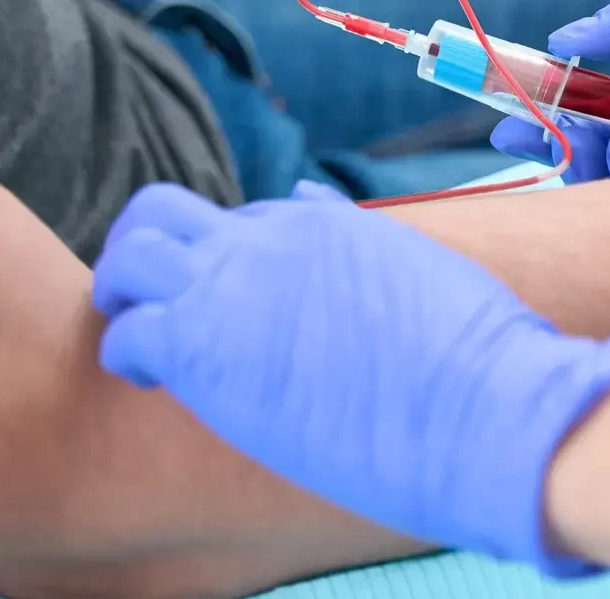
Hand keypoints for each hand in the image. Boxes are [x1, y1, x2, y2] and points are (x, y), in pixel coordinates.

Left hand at [91, 182, 609, 575]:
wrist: (487, 407)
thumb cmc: (478, 360)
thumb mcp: (422, 273)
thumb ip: (363, 244)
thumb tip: (316, 203)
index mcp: (328, 225)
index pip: (249, 220)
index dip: (234, 260)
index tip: (240, 304)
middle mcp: (272, 238)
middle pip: (167, 212)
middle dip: (145, 247)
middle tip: (146, 296)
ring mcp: (235, 285)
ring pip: (131, 255)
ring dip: (122, 289)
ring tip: (132, 330)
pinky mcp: (208, 346)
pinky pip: (131, 334)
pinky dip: (128, 353)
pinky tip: (151, 381)